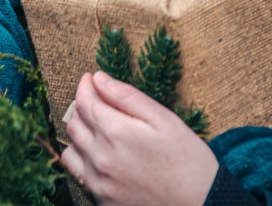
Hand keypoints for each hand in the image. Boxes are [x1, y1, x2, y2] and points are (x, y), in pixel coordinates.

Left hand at [60, 70, 218, 205]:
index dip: (85, 85)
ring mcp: (98, 182)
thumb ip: (127, 96)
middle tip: (97, 99)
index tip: (90, 78)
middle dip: (82, 106)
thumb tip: (99, 78)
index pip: (84, 101)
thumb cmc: (188, 161)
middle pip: (74, 123)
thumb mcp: (163, 119)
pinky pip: (79, 174)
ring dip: (79, 134)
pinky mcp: (101, 200)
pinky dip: (82, 159)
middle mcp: (99, 157)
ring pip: (70, 149)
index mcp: (115, 132)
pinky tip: (99, 154)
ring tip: (97, 127)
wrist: (201, 205)